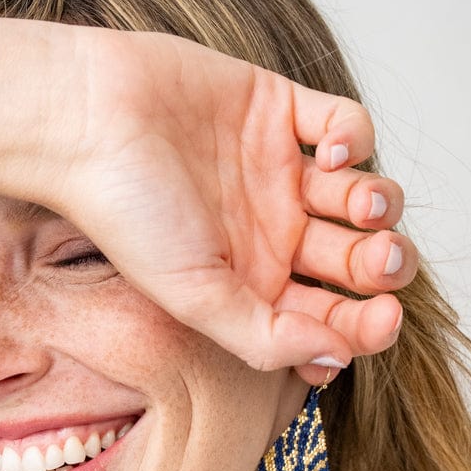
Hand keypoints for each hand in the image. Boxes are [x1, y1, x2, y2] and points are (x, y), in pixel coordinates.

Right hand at [46, 28, 413, 381]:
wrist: (88, 122)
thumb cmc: (125, 213)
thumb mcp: (192, 296)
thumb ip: (262, 338)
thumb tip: (334, 360)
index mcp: (249, 282)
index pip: (326, 316)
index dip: (365, 325)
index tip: (383, 319)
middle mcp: (268, 231)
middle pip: (354, 259)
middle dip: (383, 265)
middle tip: (383, 260)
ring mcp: (276, 170)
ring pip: (361, 194)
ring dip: (381, 204)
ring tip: (359, 203)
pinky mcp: (277, 109)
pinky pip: (344, 126)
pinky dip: (356, 139)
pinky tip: (333, 154)